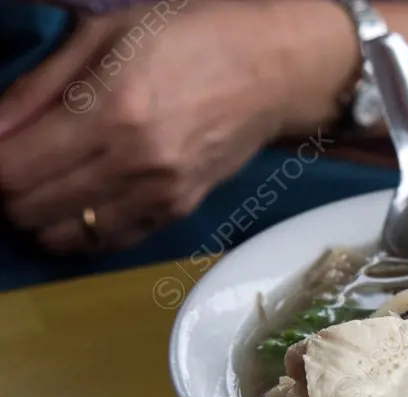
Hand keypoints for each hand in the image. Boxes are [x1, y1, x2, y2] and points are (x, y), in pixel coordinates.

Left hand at [0, 0, 357, 254]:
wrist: (274, 72)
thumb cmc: (191, 36)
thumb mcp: (106, 35)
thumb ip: (40, 87)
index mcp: (111, 112)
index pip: (13, 171)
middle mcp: (133, 165)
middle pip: (31, 209)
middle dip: (7, 192)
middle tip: (14, 165)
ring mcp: (159, 196)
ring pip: (65, 236)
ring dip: (37, 217)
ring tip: (40, 188)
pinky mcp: (178, 212)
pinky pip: (108, 242)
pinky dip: (78, 231)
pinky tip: (76, 206)